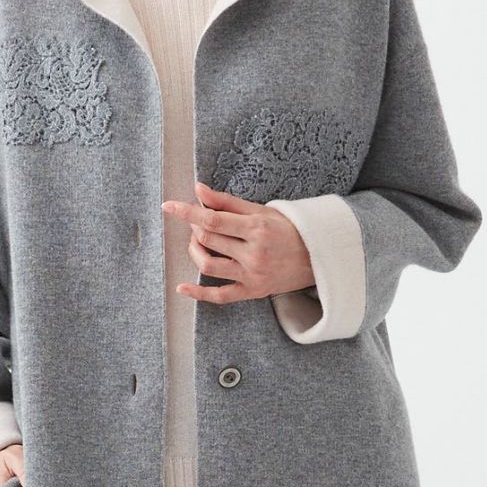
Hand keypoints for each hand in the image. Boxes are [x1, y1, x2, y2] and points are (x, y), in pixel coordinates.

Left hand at [160, 181, 314, 304]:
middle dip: (195, 228)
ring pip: (208, 264)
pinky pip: (220, 296)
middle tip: (197, 221)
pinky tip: (182, 287)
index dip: (187, 212)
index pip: (212, 219)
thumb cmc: (289, 230)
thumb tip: (198, 190)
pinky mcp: (252, 292)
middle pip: (208, 240)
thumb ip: (226, 202)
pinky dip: (198, 293)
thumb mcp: (261, 210)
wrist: (318, 258)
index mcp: (256, 229)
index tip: (168, 206)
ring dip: (194, 251)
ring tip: (197, 243)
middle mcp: (253, 253)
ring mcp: (251, 275)